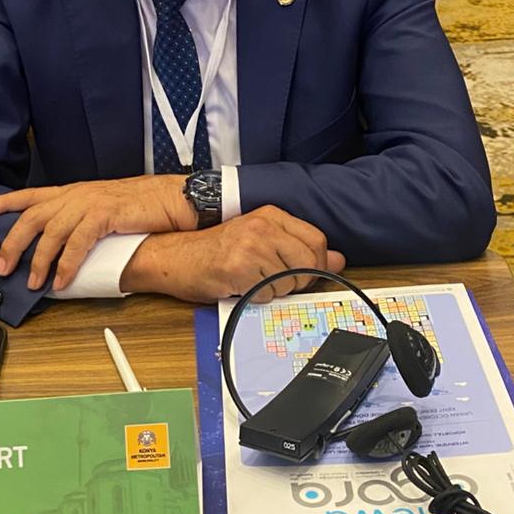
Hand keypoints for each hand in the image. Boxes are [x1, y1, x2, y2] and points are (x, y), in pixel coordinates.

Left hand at [0, 175, 195, 291]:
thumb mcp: (102, 208)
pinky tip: (61, 280)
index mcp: (73, 191)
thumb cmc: (141, 207)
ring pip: (51, 231)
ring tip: (31, 282)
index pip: (30, 194)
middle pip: (32, 216)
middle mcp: (76, 194)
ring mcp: (90, 203)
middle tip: (1, 266)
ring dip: (38, 260)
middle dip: (12, 242)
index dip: (3, 202)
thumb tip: (61, 245)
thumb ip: (80, 221)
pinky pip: (77, 242)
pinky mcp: (105, 214)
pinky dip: (66, 264)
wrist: (172, 199)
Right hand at [121, 207, 344, 303]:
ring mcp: (250, 246)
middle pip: (308, 263)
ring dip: (274, 291)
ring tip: (252, 281)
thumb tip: (339, 259)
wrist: (175, 256)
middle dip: (299, 281)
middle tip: (275, 281)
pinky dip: (255, 298)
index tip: (305, 273)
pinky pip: (265, 295)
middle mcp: (263, 226)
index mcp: (271, 215)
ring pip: (289, 282)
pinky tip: (239, 287)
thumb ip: (298, 247)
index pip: (317, 240)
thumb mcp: (260, 240)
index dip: (318, 263)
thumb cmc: (216, 250)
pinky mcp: (238, 268)